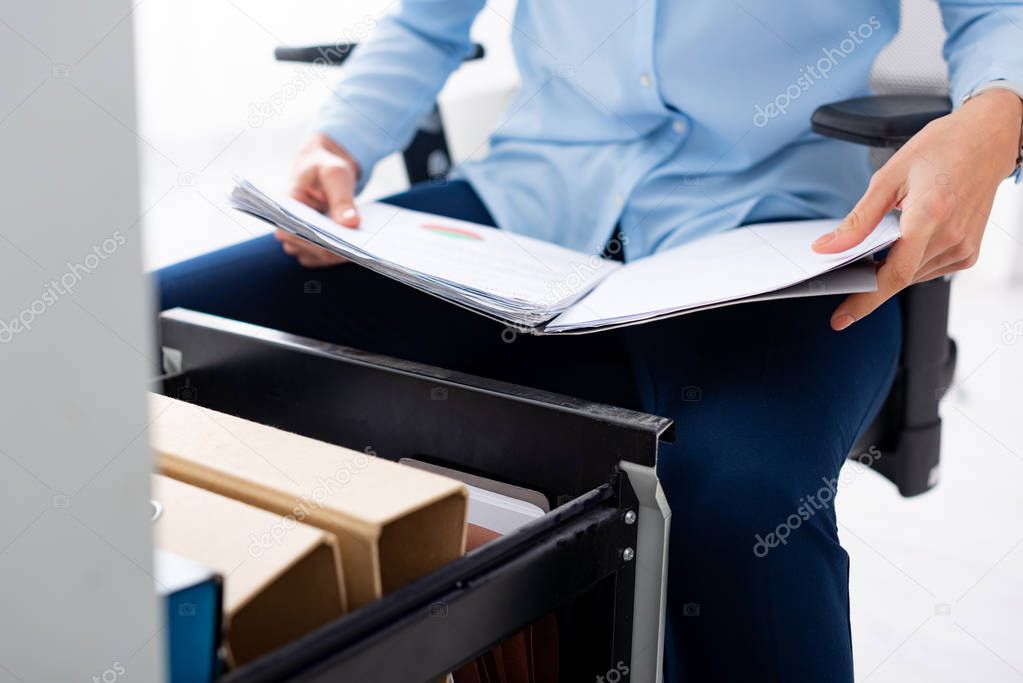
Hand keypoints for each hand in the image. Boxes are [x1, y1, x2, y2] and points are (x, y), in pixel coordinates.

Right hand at [280, 133, 361, 267]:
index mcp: (284, 208)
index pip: (297, 233)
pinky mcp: (311, 247)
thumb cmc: (324, 167)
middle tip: (362, 249)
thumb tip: (351, 223)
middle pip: (310, 249)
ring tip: (362, 248)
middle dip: (336, 250)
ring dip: (340, 255)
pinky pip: (325, 259)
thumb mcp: (335, 174)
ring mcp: (298, 240)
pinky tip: (357, 248)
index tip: (345, 245)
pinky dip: (341, 255)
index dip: (320, 242)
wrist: (322, 170)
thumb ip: (342, 199)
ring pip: (319, 258)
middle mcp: (287, 228)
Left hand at [812, 88, 1021, 330]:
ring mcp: (964, 248)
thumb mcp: (888, 177)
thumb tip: (826, 248)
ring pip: (911, 276)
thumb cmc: (940, 149)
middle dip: (868, 280)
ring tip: (880, 244)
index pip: (892, 274)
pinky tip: (905, 241)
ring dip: (889, 269)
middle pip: (898, 278)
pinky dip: (909, 263)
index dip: (863, 301)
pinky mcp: (969, 253)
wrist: (988, 139)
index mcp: (929, 215)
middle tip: (843, 272)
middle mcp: (951, 237)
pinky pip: (927, 269)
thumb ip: (858, 220)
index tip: (839, 319)